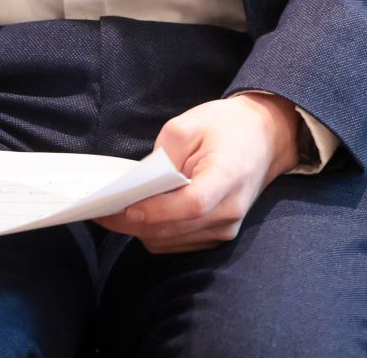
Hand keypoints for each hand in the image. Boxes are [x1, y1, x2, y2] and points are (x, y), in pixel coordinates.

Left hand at [92, 93, 298, 253]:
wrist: (266, 137)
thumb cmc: (227, 126)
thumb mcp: (190, 124)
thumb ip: (163, 154)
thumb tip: (139, 183)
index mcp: (227, 177)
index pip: (191, 204)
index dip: (156, 209)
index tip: (126, 206)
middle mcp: (229, 211)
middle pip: (175, 229)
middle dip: (133, 222)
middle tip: (101, 210)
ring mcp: (226, 228)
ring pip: (172, 241)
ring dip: (142, 229)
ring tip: (115, 211)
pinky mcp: (219, 235)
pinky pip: (179, 242)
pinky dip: (157, 232)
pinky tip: (142, 214)